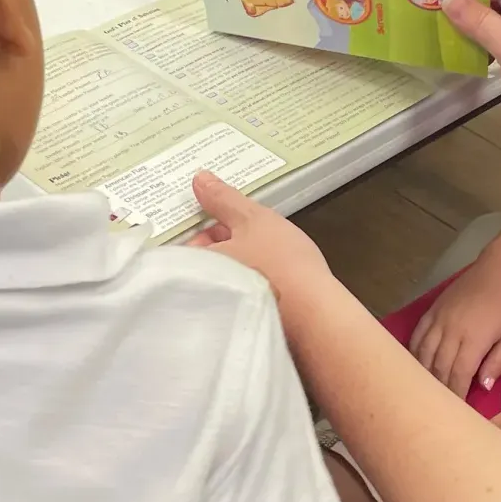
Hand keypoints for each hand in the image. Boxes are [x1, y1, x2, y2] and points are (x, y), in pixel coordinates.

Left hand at [191, 171, 335, 325]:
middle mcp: (201, 291)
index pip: (185, 241)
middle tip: (247, 231)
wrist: (314, 311)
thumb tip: (200, 180)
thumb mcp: (253, 219)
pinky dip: (249, 282)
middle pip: (203, 260)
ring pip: (223, 277)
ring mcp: (221, 310)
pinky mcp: (243, 321)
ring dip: (238, 262)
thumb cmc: (282, 265)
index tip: (222, 219)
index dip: (206, 226)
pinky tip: (270, 274)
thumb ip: (223, 198)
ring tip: (263, 250)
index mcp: (196, 264)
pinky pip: (239, 295)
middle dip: (222, 243)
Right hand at [409, 255, 500, 396]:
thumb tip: (481, 386)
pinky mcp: (432, 310)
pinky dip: (413, 353)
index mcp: (473, 338)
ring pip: (422, 354)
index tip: (456, 413)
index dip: (455, 395)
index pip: (457, 375)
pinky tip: (414, 367)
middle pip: (437, 368)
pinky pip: (416, 336)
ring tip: (426, 392)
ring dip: (423, 375)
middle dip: (438, 390)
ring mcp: (438, 318)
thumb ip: (498, 362)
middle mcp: (450, 330)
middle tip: (439, 408)